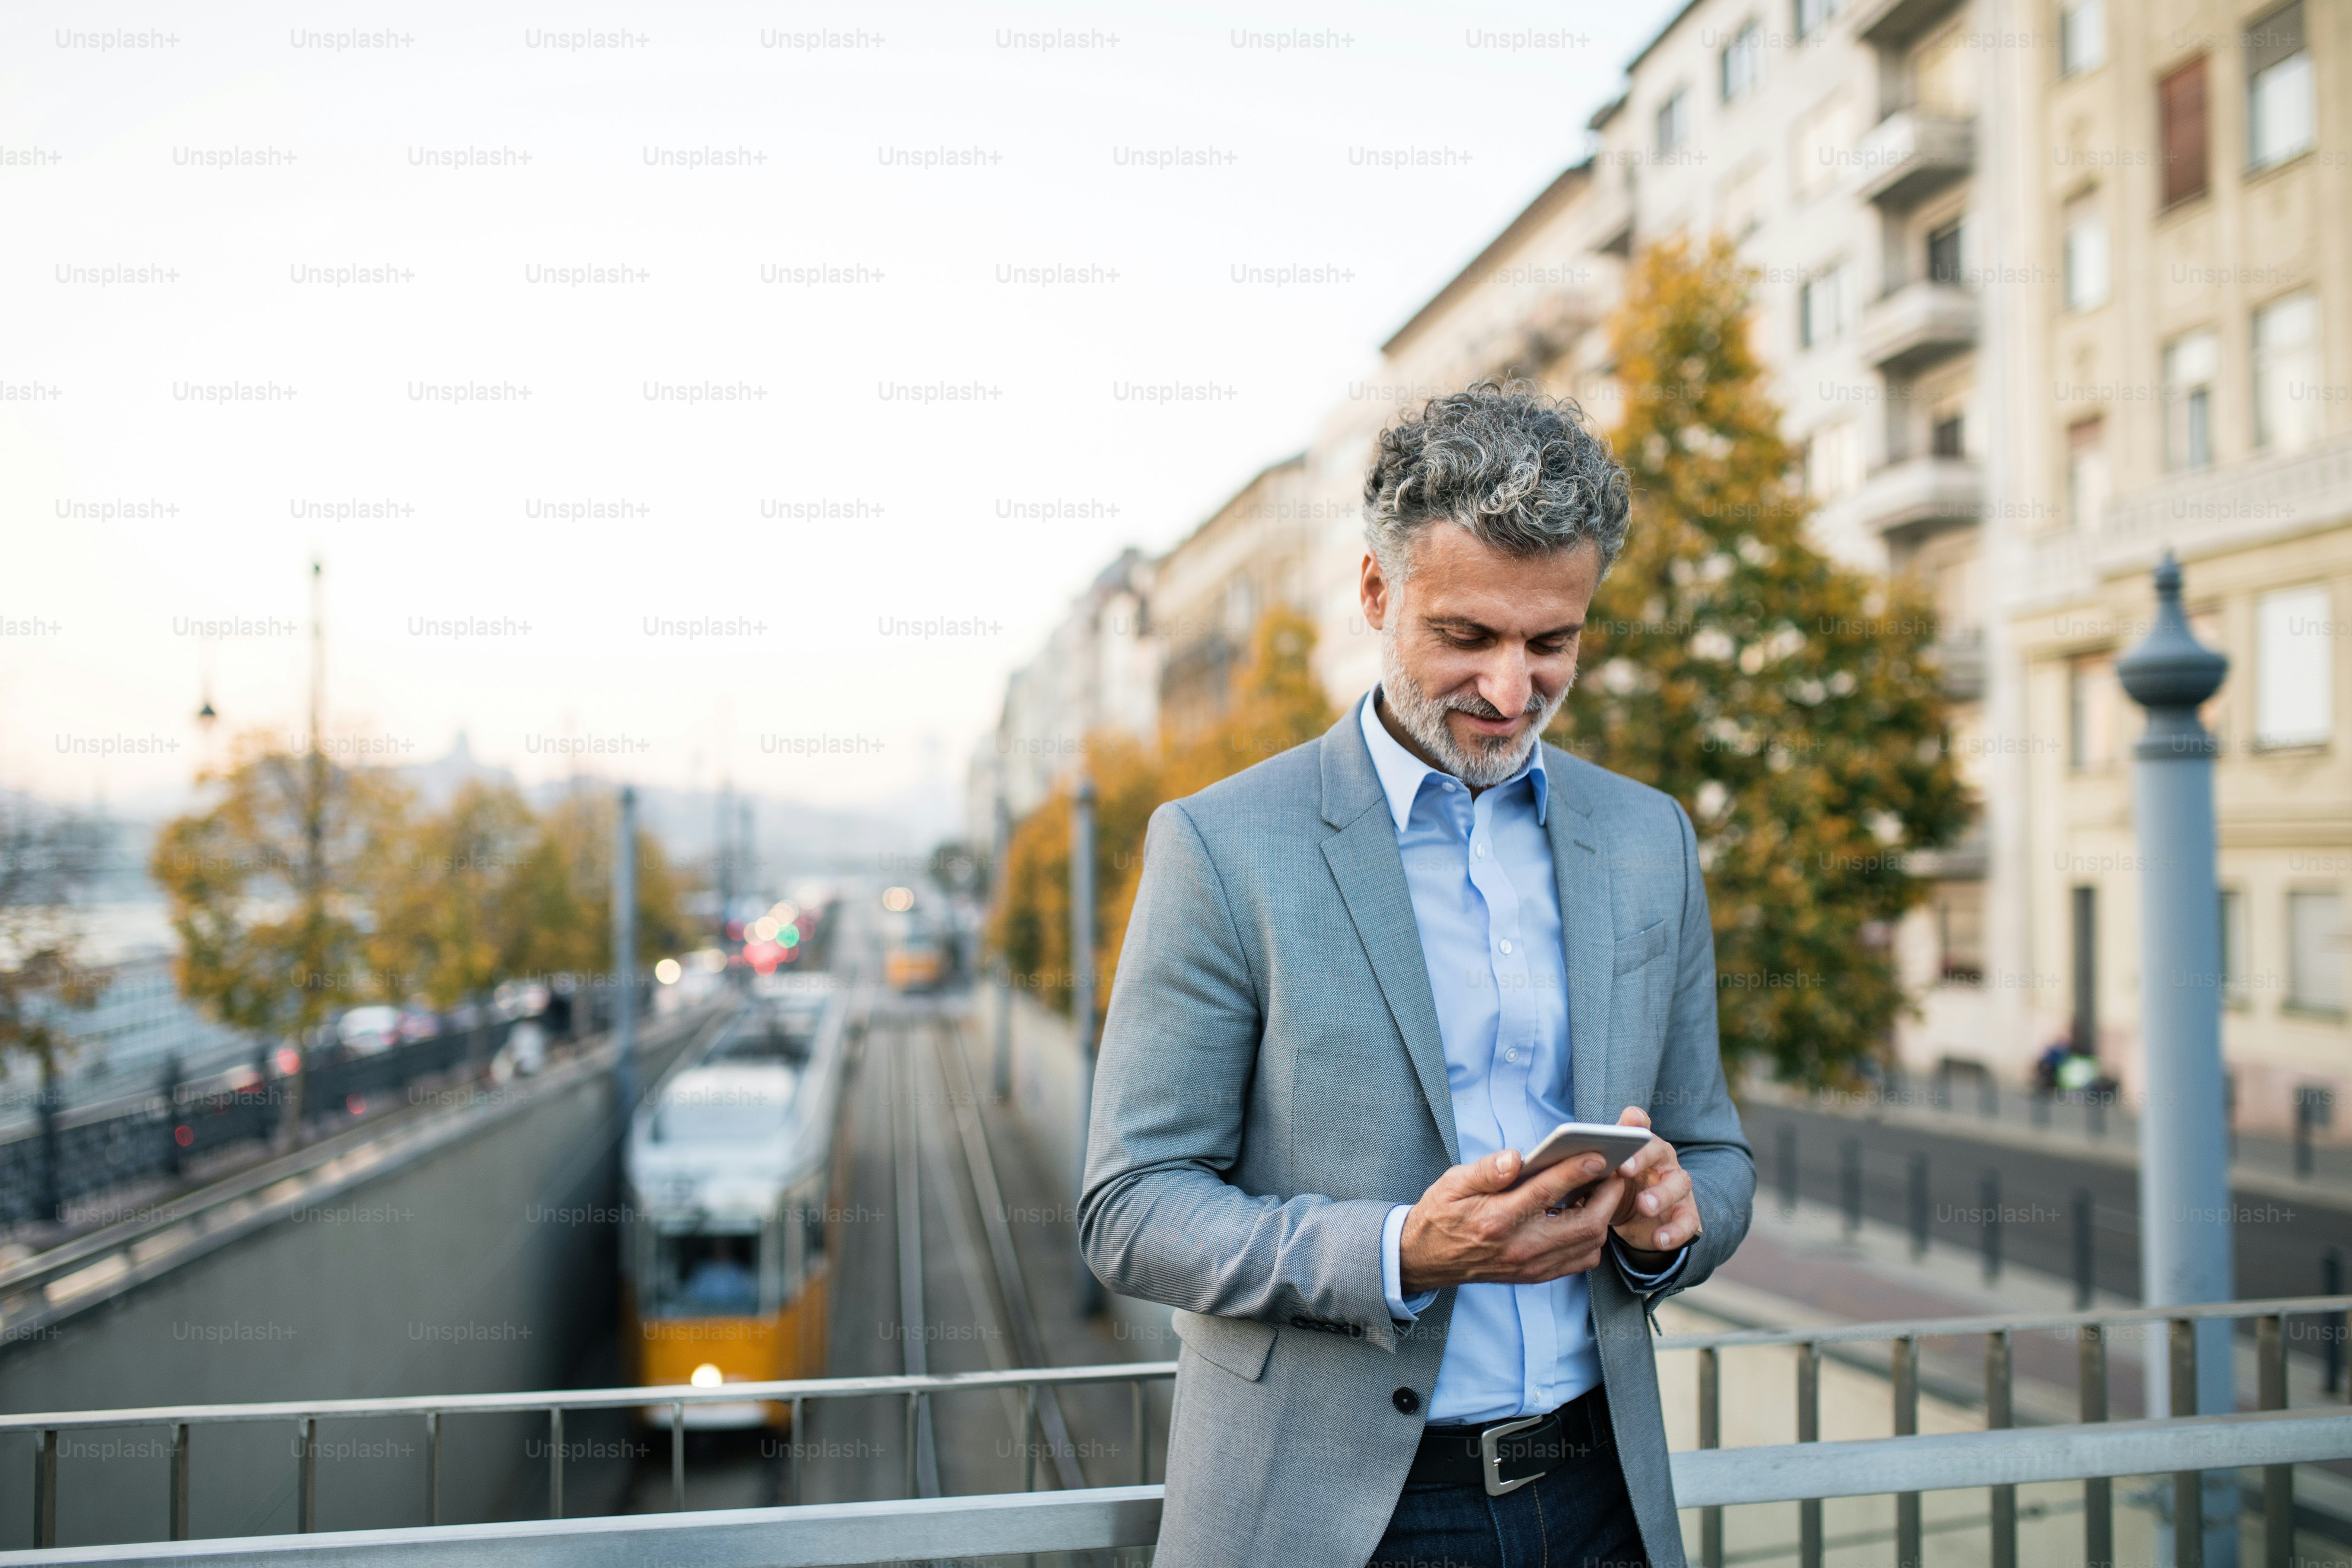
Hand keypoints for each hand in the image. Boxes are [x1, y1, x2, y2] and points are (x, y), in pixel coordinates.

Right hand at [1398, 1146, 1625, 1293]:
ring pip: (1589, 1244)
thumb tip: (1516, 1157)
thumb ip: (1486, 1170)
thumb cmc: (1441, 1215)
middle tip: (1615, 1171)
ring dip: (1604, 1216)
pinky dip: (1592, 1238)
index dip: (1577, 1171)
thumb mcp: (1452, 1183)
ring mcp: (1531, 1266)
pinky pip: (1580, 1260)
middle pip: (1584, 1224)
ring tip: (1601, 1189)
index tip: (1599, 1154)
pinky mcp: (1536, 1275)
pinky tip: (1584, 1215)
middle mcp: (1519, 1247)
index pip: (1547, 1192)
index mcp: (1497, 1219)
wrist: (1426, 1259)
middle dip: (1608, 1196)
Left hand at [1604, 1106, 1700, 1268]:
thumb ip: (1590, 1165)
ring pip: (1679, 1183)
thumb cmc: (1615, 1189)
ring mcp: (1677, 1185)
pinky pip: (1688, 1220)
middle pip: (1658, 1150)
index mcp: (1640, 1144)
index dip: (1634, 1123)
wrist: (1635, 1220)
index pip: (1639, 1125)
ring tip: (1644, 1206)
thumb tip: (1566, 1161)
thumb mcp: (1600, 1177)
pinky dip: (1675, 1231)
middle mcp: (1662, 1159)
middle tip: (1624, 1169)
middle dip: (1642, 1158)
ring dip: (1662, 1195)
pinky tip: (1659, 1240)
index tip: (1627, 1123)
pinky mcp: (1687, 1212)